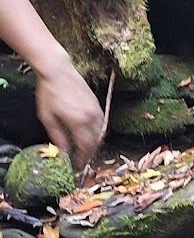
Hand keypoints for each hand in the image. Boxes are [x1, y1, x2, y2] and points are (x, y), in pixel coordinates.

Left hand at [34, 52, 105, 171]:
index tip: (76, 167)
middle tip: (81, 162)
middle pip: (95, 143)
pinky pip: (101, 124)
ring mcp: (97, 110)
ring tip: (84, 151)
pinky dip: (97, 134)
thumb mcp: (48, 118)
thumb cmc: (49, 93)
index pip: (85, 147)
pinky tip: (88, 136)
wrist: (58, 71)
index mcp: (79, 122)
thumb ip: (57, 137)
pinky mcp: (98, 104)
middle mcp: (91, 117)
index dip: (82, 159)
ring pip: (101, 134)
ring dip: (94, 145)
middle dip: (88, 154)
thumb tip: (63, 153)